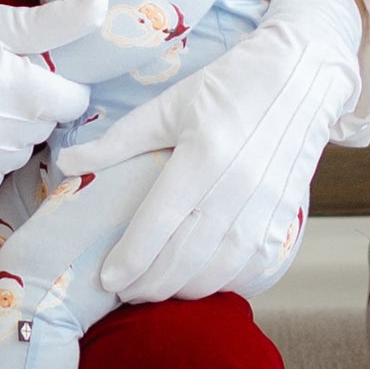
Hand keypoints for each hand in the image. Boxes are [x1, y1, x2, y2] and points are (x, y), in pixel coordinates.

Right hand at [0, 0, 102, 197]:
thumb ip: (49, 23)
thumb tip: (103, 8)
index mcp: (8, 85)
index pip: (71, 101)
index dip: (62, 83)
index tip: (38, 69)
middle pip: (46, 127)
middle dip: (34, 104)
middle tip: (0, 80)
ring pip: (21, 153)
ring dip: (11, 132)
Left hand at [83, 0, 362, 303]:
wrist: (302, 75)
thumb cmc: (229, 86)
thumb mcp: (169, 105)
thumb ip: (118, 141)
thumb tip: (67, 164)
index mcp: (204, 156)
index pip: (159, 222)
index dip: (131, 258)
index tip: (107, 280)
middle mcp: (238, 187)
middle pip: (186, 256)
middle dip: (150, 284)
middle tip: (124, 293)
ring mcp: (266, 205)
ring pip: (219, 269)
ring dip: (184, 290)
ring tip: (155, 292)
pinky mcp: (286, 215)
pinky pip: (252, 266)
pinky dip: (223, 283)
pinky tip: (200, 284)